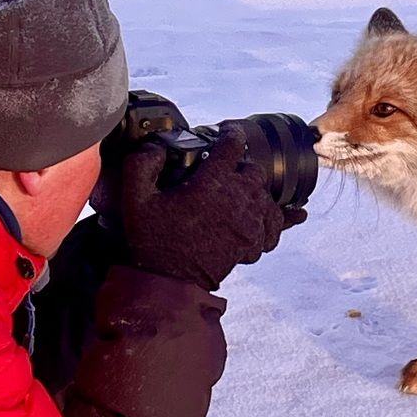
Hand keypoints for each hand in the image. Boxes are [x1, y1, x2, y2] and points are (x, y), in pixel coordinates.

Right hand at [120, 125, 287, 290]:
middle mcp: (238, 198)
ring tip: (239, 195)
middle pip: (254, 169)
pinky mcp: (254, 243)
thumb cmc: (153, 241)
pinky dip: (273, 220)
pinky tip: (282, 216)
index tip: (227, 132)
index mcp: (212, 182)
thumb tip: (156, 148)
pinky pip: (275, 226)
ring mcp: (250, 222)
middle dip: (240, 167)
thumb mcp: (134, 199)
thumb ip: (141, 165)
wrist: (169, 283)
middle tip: (225, 173)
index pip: (233, 143)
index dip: (231, 133)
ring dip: (254, 192)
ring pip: (267, 196)